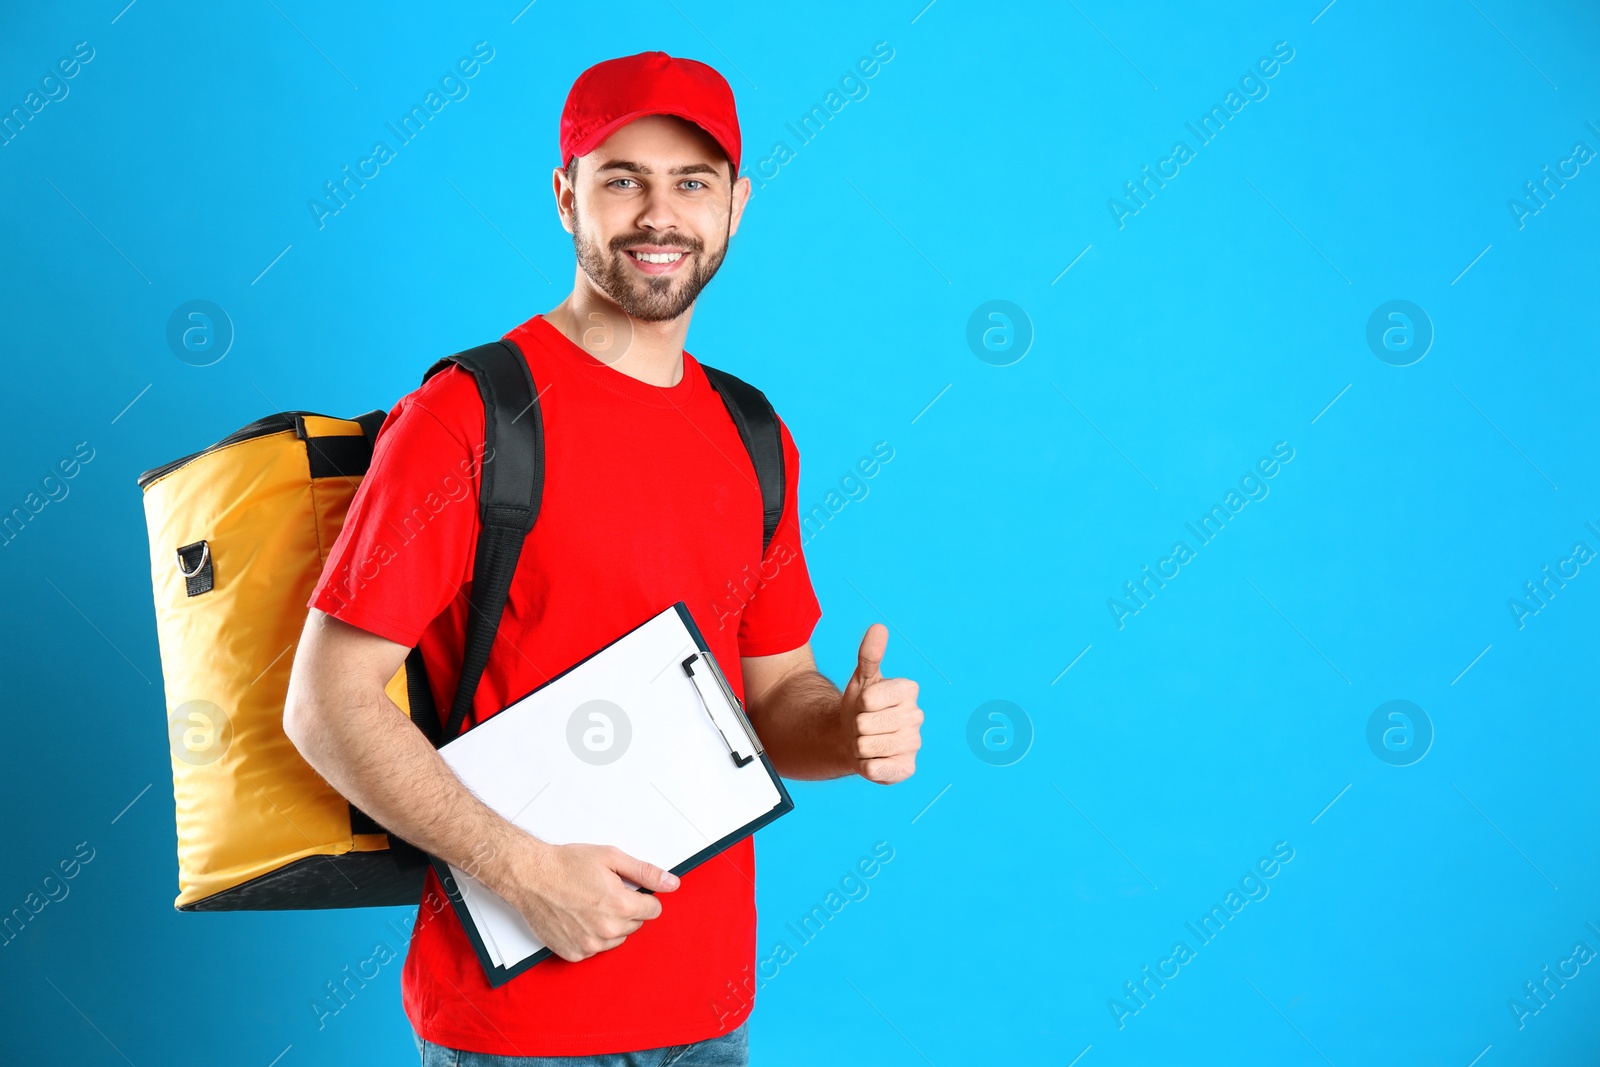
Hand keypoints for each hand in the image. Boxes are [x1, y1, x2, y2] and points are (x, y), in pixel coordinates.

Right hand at [496, 839, 679, 962]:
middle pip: (635, 925)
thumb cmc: (566, 864)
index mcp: (620, 906)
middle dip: (626, 909)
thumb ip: (646, 872)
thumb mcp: (611, 858)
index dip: (643, 896)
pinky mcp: (574, 953)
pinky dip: (591, 936)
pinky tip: (578, 918)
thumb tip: (672, 883)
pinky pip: (595, 948)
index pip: (653, 910)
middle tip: (603, 892)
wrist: (530, 876)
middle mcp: (607, 930)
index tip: (628, 889)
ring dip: (610, 924)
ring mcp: (589, 945)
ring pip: (616, 938)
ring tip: (589, 904)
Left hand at [839, 623, 922, 783]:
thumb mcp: (861, 678)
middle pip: (868, 724)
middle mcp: (916, 717)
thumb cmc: (861, 706)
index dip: (860, 703)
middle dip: (857, 726)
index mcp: (908, 690)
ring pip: (869, 746)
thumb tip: (878, 628)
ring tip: (866, 740)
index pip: (871, 698)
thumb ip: (870, 654)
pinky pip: (876, 770)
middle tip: (863, 724)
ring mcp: (914, 744)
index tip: (865, 703)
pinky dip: (866, 766)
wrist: (854, 738)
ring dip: (859, 746)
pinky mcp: (907, 768)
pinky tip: (872, 759)